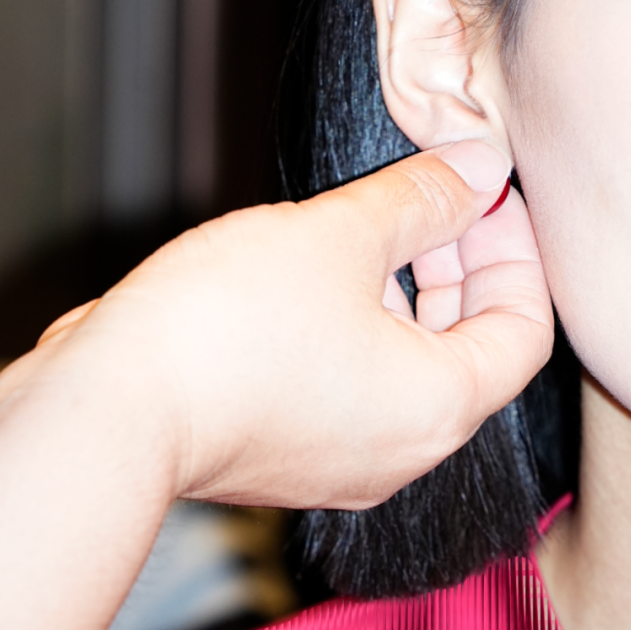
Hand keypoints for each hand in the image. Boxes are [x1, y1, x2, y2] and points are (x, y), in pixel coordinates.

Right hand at [0, 142, 551, 629]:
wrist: (107, 413)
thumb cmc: (227, 327)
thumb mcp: (337, 236)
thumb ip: (421, 199)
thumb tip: (483, 167)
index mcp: (441, 406)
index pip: (524, 327)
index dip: (514, 246)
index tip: (479, 188)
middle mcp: (404, 451)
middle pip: (466, 348)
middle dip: (455, 262)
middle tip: (422, 193)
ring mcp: (342, 462)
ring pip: (403, 366)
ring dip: (400, 291)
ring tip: (358, 224)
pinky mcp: (285, 454)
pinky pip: (348, 386)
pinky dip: (351, 328)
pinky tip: (306, 274)